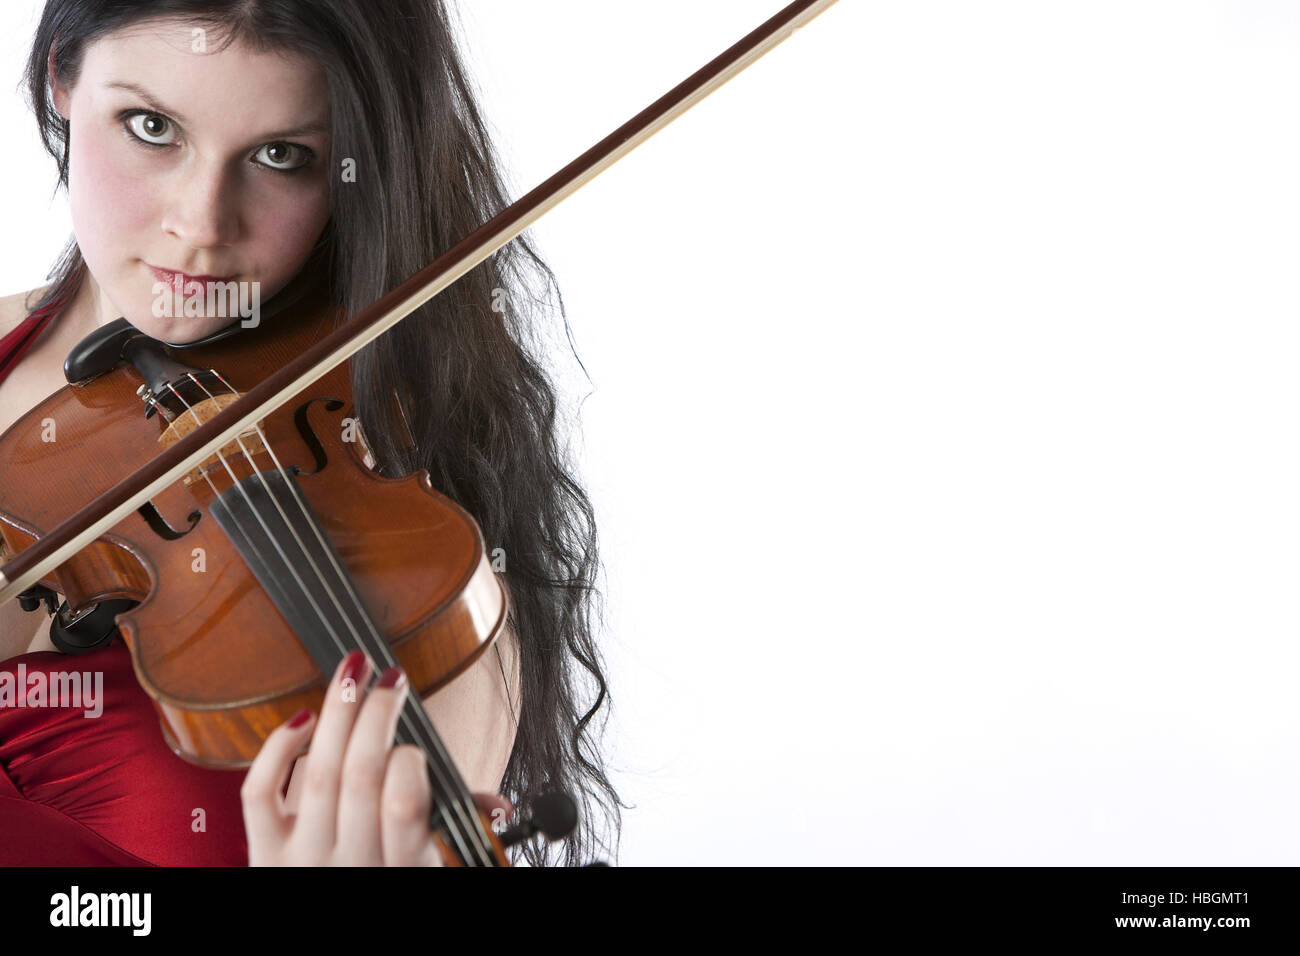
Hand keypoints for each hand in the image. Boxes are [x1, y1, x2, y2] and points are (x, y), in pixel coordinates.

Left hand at [241, 649, 511, 864]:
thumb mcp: (434, 870)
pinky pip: (260, 793)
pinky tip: (304, 719)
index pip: (405, 807)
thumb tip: (498, 805)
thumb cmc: (387, 882)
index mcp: (401, 869)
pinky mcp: (262, 853)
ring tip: (355, 671)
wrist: (328, 936)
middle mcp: (350, 865)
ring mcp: (301, 860)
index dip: (410, 764)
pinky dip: (278, 748)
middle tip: (391, 679)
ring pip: (318, 772)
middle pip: (361, 775)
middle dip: (377, 714)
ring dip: (339, 711)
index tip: (416, 746)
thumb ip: (459, 831)